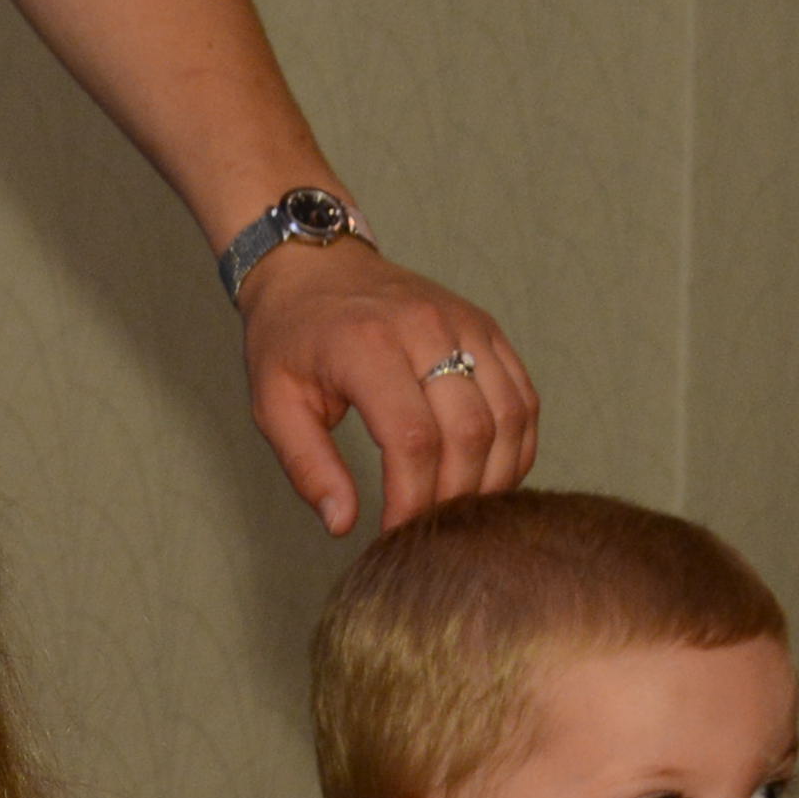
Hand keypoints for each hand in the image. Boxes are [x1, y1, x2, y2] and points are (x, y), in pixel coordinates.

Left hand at [240, 237, 536, 535]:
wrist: (315, 264)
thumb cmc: (291, 338)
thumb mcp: (275, 404)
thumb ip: (308, 467)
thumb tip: (343, 525)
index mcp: (367, 345)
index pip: (412, 439)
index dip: (412, 499)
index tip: (395, 533)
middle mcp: (426, 328)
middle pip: (469, 433)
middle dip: (453, 497)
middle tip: (428, 528)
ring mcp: (465, 324)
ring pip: (509, 417)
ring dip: (492, 478)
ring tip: (458, 511)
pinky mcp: (487, 329)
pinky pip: (523, 398)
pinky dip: (515, 447)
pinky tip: (486, 476)